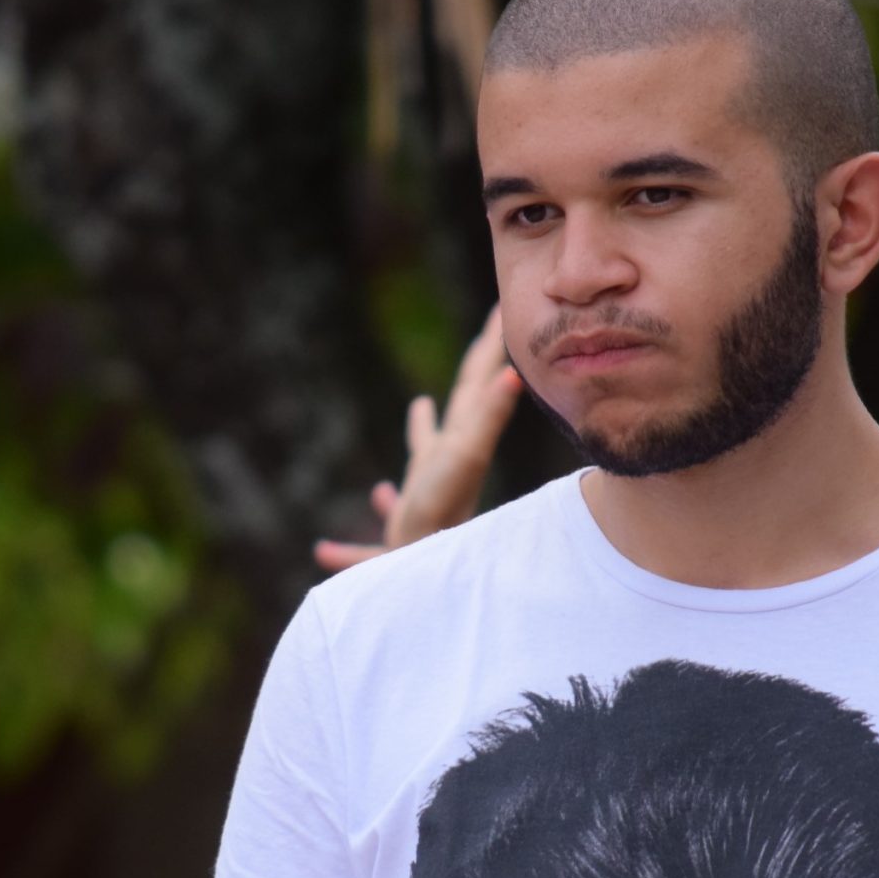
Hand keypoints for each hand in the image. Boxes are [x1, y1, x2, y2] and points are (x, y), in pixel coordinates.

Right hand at [314, 308, 522, 571]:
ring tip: (420, 406)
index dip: (489, 345)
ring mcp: (431, 485)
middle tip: (484, 337)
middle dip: (471, 371)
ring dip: (422, 426)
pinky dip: (380, 508)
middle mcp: (449, 455)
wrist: (432, 568)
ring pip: (425, 447)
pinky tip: (363, 511)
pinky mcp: (410, 519)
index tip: (501, 309)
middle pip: (461, 402)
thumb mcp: (466, 455)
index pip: (478, 380)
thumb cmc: (445, 509)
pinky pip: (393, 508)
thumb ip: (487, 416)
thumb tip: (514, 375)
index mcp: (461, 435)